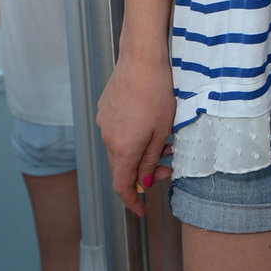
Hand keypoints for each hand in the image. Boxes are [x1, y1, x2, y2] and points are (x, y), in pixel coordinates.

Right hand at [97, 54, 174, 218]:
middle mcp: (108, 138)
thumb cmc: (157, 92)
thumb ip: (151, 160)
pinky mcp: (104, 109)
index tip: (141, 211)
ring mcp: (104, 123)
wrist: (141, 59)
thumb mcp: (162, 131)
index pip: (122, 186)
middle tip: (166, 168)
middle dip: (143, 174)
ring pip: (119, 150)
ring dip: (138, 154)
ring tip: (163, 143)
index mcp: (124, 148)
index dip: (131, 202)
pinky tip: (147, 126)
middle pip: (122, 168)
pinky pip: (116, 133)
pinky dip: (130, 138)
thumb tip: (144, 182)